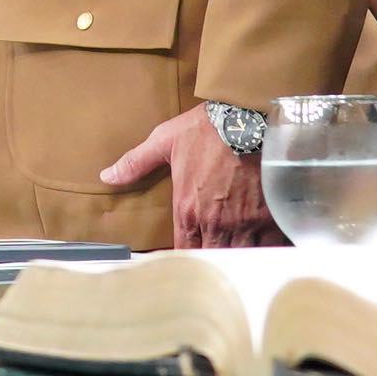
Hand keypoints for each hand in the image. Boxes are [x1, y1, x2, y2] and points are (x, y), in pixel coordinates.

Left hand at [102, 110, 281, 247]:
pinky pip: (269, 247)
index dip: (185, 256)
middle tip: (214, 257)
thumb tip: (107, 175)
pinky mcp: (269, 217)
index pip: (183, 249)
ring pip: (240, 256)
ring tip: (238, 253)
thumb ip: (136, 163)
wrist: (248, 116)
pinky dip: (265, 249)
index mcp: (187, 209)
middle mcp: (214, 222)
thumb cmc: (206, 128)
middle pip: (211, 257)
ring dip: (237, 256)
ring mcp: (244, 223)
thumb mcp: (164, 141)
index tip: (187, 257)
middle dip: (212, 259)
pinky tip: (264, 247)